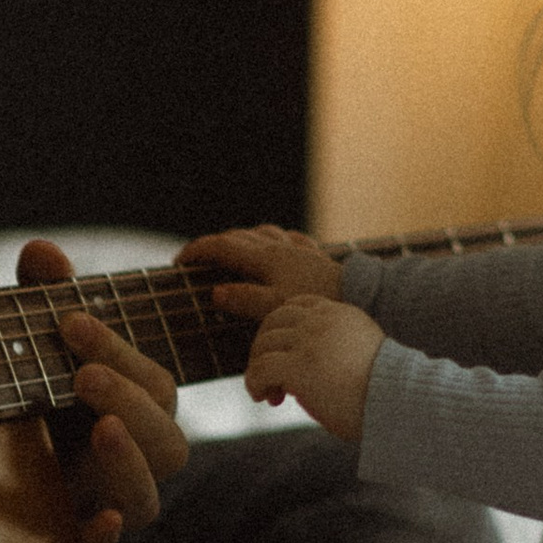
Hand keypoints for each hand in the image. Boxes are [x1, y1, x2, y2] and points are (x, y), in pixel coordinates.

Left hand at [19, 237, 191, 542]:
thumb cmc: (22, 393)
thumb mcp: (31, 344)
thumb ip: (41, 299)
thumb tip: (43, 252)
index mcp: (134, 413)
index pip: (153, 384)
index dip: (117, 349)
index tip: (67, 319)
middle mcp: (130, 462)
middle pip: (167, 442)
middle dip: (131, 400)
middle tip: (82, 373)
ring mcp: (104, 505)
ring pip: (146, 499)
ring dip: (129, 461)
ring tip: (101, 426)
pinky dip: (102, 538)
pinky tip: (96, 520)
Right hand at [177, 222, 343, 320]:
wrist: (362, 296)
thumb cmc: (316, 305)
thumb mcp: (275, 308)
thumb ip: (245, 299)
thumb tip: (215, 292)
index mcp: (266, 259)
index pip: (223, 247)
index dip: (198, 251)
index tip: (179, 262)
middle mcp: (280, 248)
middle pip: (239, 237)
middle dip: (215, 245)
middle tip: (198, 259)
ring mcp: (298, 250)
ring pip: (263, 234)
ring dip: (242, 239)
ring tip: (232, 250)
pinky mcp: (315, 256)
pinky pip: (289, 240)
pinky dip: (273, 241)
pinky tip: (278, 247)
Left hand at [245, 292, 382, 439]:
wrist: (399, 401)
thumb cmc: (385, 391)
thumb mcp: (362, 356)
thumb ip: (335, 351)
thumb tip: (303, 375)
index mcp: (342, 313)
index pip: (299, 304)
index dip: (283, 328)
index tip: (286, 354)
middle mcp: (323, 320)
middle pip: (274, 320)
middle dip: (265, 347)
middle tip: (271, 377)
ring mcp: (309, 340)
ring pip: (263, 344)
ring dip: (258, 368)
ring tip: (267, 392)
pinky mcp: (299, 365)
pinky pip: (260, 369)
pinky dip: (254, 383)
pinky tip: (263, 397)